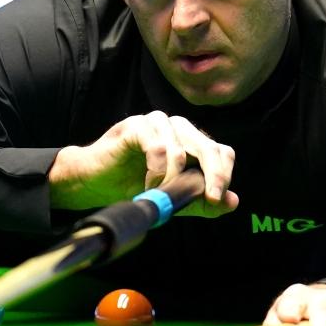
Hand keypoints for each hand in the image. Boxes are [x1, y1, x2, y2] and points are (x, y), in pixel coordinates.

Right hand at [48, 111, 237, 217]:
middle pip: (209, 147)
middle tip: (210, 199)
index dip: (223, 174)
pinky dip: (156, 172)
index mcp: (191, 142)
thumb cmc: (130, 185)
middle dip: (213, 176)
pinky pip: (157, 148)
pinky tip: (147, 185)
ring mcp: (157, 123)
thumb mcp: (172, 198)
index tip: (217, 200)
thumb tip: (233, 202)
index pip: (221, 152)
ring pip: (183, 150)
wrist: (93, 182)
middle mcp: (178, 128)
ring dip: (174, 180)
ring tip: (160, 194)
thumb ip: (200, 200)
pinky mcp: (137, 125)